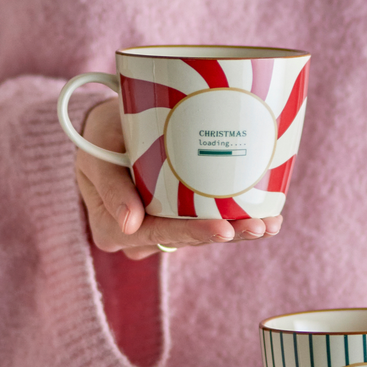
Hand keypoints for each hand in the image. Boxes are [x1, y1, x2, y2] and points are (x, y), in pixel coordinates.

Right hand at [75, 98, 282, 259]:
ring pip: (203, 234)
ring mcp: (162, 228)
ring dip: (239, 230)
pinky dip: (237, 219)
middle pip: (188, 239)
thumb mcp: (96, 154)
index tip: (223, 229)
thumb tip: (129, 225)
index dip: (192, 234)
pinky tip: (268, 219)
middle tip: (258, 226)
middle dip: (227, 234)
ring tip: (270, 224)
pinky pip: (209, 221)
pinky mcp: (181, 216)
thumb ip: (111, 187)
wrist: (109, 128)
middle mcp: (139, 237)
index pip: (158, 234)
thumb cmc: (100, 136)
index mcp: (113, 229)